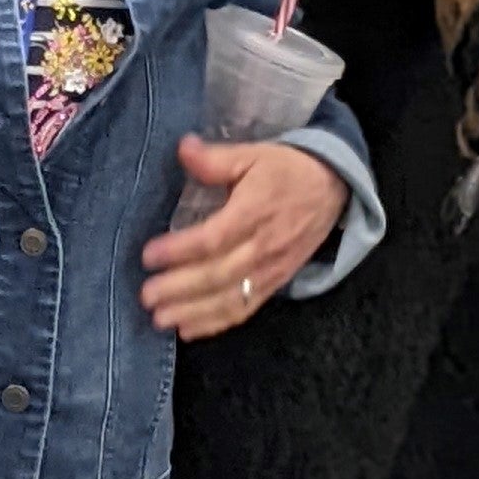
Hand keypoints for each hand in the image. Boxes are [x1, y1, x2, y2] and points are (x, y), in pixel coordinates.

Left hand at [141, 139, 345, 338]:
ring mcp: (270, 270)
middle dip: (179, 289)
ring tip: (161, 319)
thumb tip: (183, 148)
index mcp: (254, 212)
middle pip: (218, 275)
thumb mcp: (253, 154)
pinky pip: (245, 309)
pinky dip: (216, 323)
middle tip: (146, 296)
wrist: (332, 188)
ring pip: (230, 299)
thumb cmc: (286, 170)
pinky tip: (188, 330)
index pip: (214, 239)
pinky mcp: (275, 283)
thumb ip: (216, 159)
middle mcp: (263, 247)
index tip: (148, 255)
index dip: (180, 250)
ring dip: (193, 312)